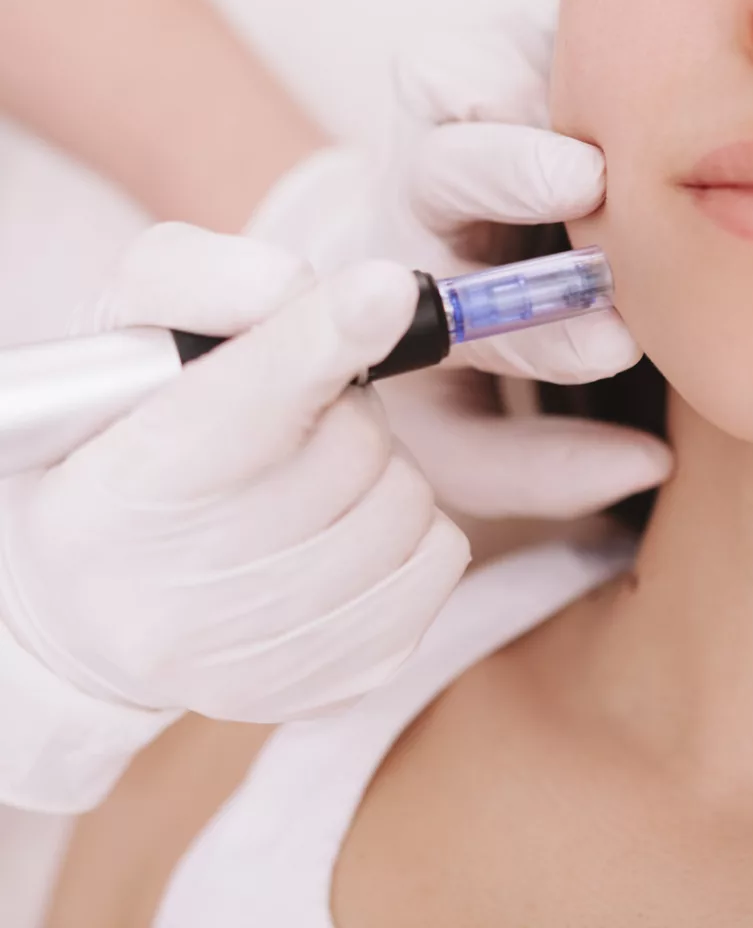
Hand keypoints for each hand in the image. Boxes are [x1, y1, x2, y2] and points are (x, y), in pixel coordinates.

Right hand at [0, 224, 469, 722]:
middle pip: (350, 446)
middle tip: (293, 421)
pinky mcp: (340, 681)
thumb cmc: (118, 449)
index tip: (388, 290)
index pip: (241, 407)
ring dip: (378, 469)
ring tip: (309, 480)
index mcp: (120, 493)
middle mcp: (182, 598)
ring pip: (405, 503)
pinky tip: (346, 528)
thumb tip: (314, 289)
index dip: (320, 342)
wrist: (99, 607)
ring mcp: (267, 656)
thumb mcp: (125, 341)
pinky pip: (440, 560)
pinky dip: (410, 527)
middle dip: (342, 409)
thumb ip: (201, 284)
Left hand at [249, 22, 672, 518]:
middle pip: (443, 171)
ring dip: (532, 94)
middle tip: (586, 185)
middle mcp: (417, 213)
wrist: (391, 281)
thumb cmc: (446, 371)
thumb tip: (649, 464)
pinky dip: (547, 46)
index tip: (614, 345)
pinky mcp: (473, 71)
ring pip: (447, 80)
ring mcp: (437, 131)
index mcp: (413, 305)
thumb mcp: (469, 446)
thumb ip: (547, 469)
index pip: (469, 321)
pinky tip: (606, 77)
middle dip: (511, 174)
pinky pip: (491, 38)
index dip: (542, 336)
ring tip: (607, 114)